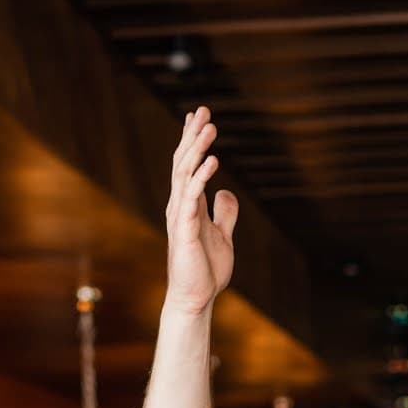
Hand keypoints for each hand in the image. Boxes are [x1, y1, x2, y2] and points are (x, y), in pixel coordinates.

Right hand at [164, 106, 238, 316]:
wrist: (196, 298)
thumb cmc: (205, 270)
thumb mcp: (222, 235)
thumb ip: (224, 213)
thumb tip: (227, 191)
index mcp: (187, 205)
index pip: (188, 166)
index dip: (192, 141)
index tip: (197, 117)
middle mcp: (180, 206)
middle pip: (183, 163)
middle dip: (192, 136)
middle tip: (203, 110)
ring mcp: (180, 217)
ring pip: (185, 174)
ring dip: (196, 149)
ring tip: (209, 127)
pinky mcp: (185, 230)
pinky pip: (192, 198)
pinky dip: (201, 178)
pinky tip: (213, 161)